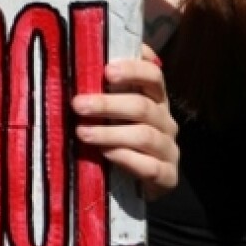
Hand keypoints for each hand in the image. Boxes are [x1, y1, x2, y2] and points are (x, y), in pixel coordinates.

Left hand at [71, 44, 178, 199]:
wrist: (135, 183)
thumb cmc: (117, 136)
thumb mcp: (112, 112)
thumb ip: (104, 90)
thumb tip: (76, 62)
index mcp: (155, 99)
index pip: (154, 76)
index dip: (133, 70)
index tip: (107, 71)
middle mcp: (166, 121)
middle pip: (143, 106)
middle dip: (108, 104)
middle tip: (77, 105)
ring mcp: (169, 149)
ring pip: (144, 136)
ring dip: (110, 133)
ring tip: (81, 133)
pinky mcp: (168, 176)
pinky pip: (150, 166)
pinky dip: (126, 158)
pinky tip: (105, 154)